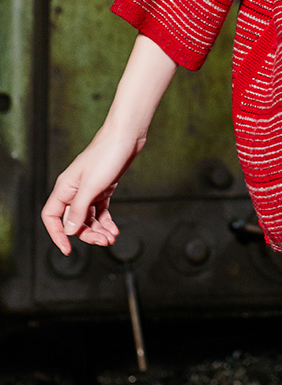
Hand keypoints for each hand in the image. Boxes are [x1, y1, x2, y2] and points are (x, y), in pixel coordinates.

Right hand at [41, 127, 144, 254]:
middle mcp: (75, 190)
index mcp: (65, 188)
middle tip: (102, 241)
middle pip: (74, 221)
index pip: (51, 216)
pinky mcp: (103, 188)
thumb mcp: (91, 185)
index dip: (57, 234)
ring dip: (99, 230)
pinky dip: (106, 222)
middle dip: (87, 234)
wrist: (127, 136)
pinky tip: (114, 230)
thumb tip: (68, 230)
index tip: (67, 249)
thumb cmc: (107, 154)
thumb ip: (79, 209)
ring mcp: (89, 189)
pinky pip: (101, 211)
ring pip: (89, 218)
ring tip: (111, 238)